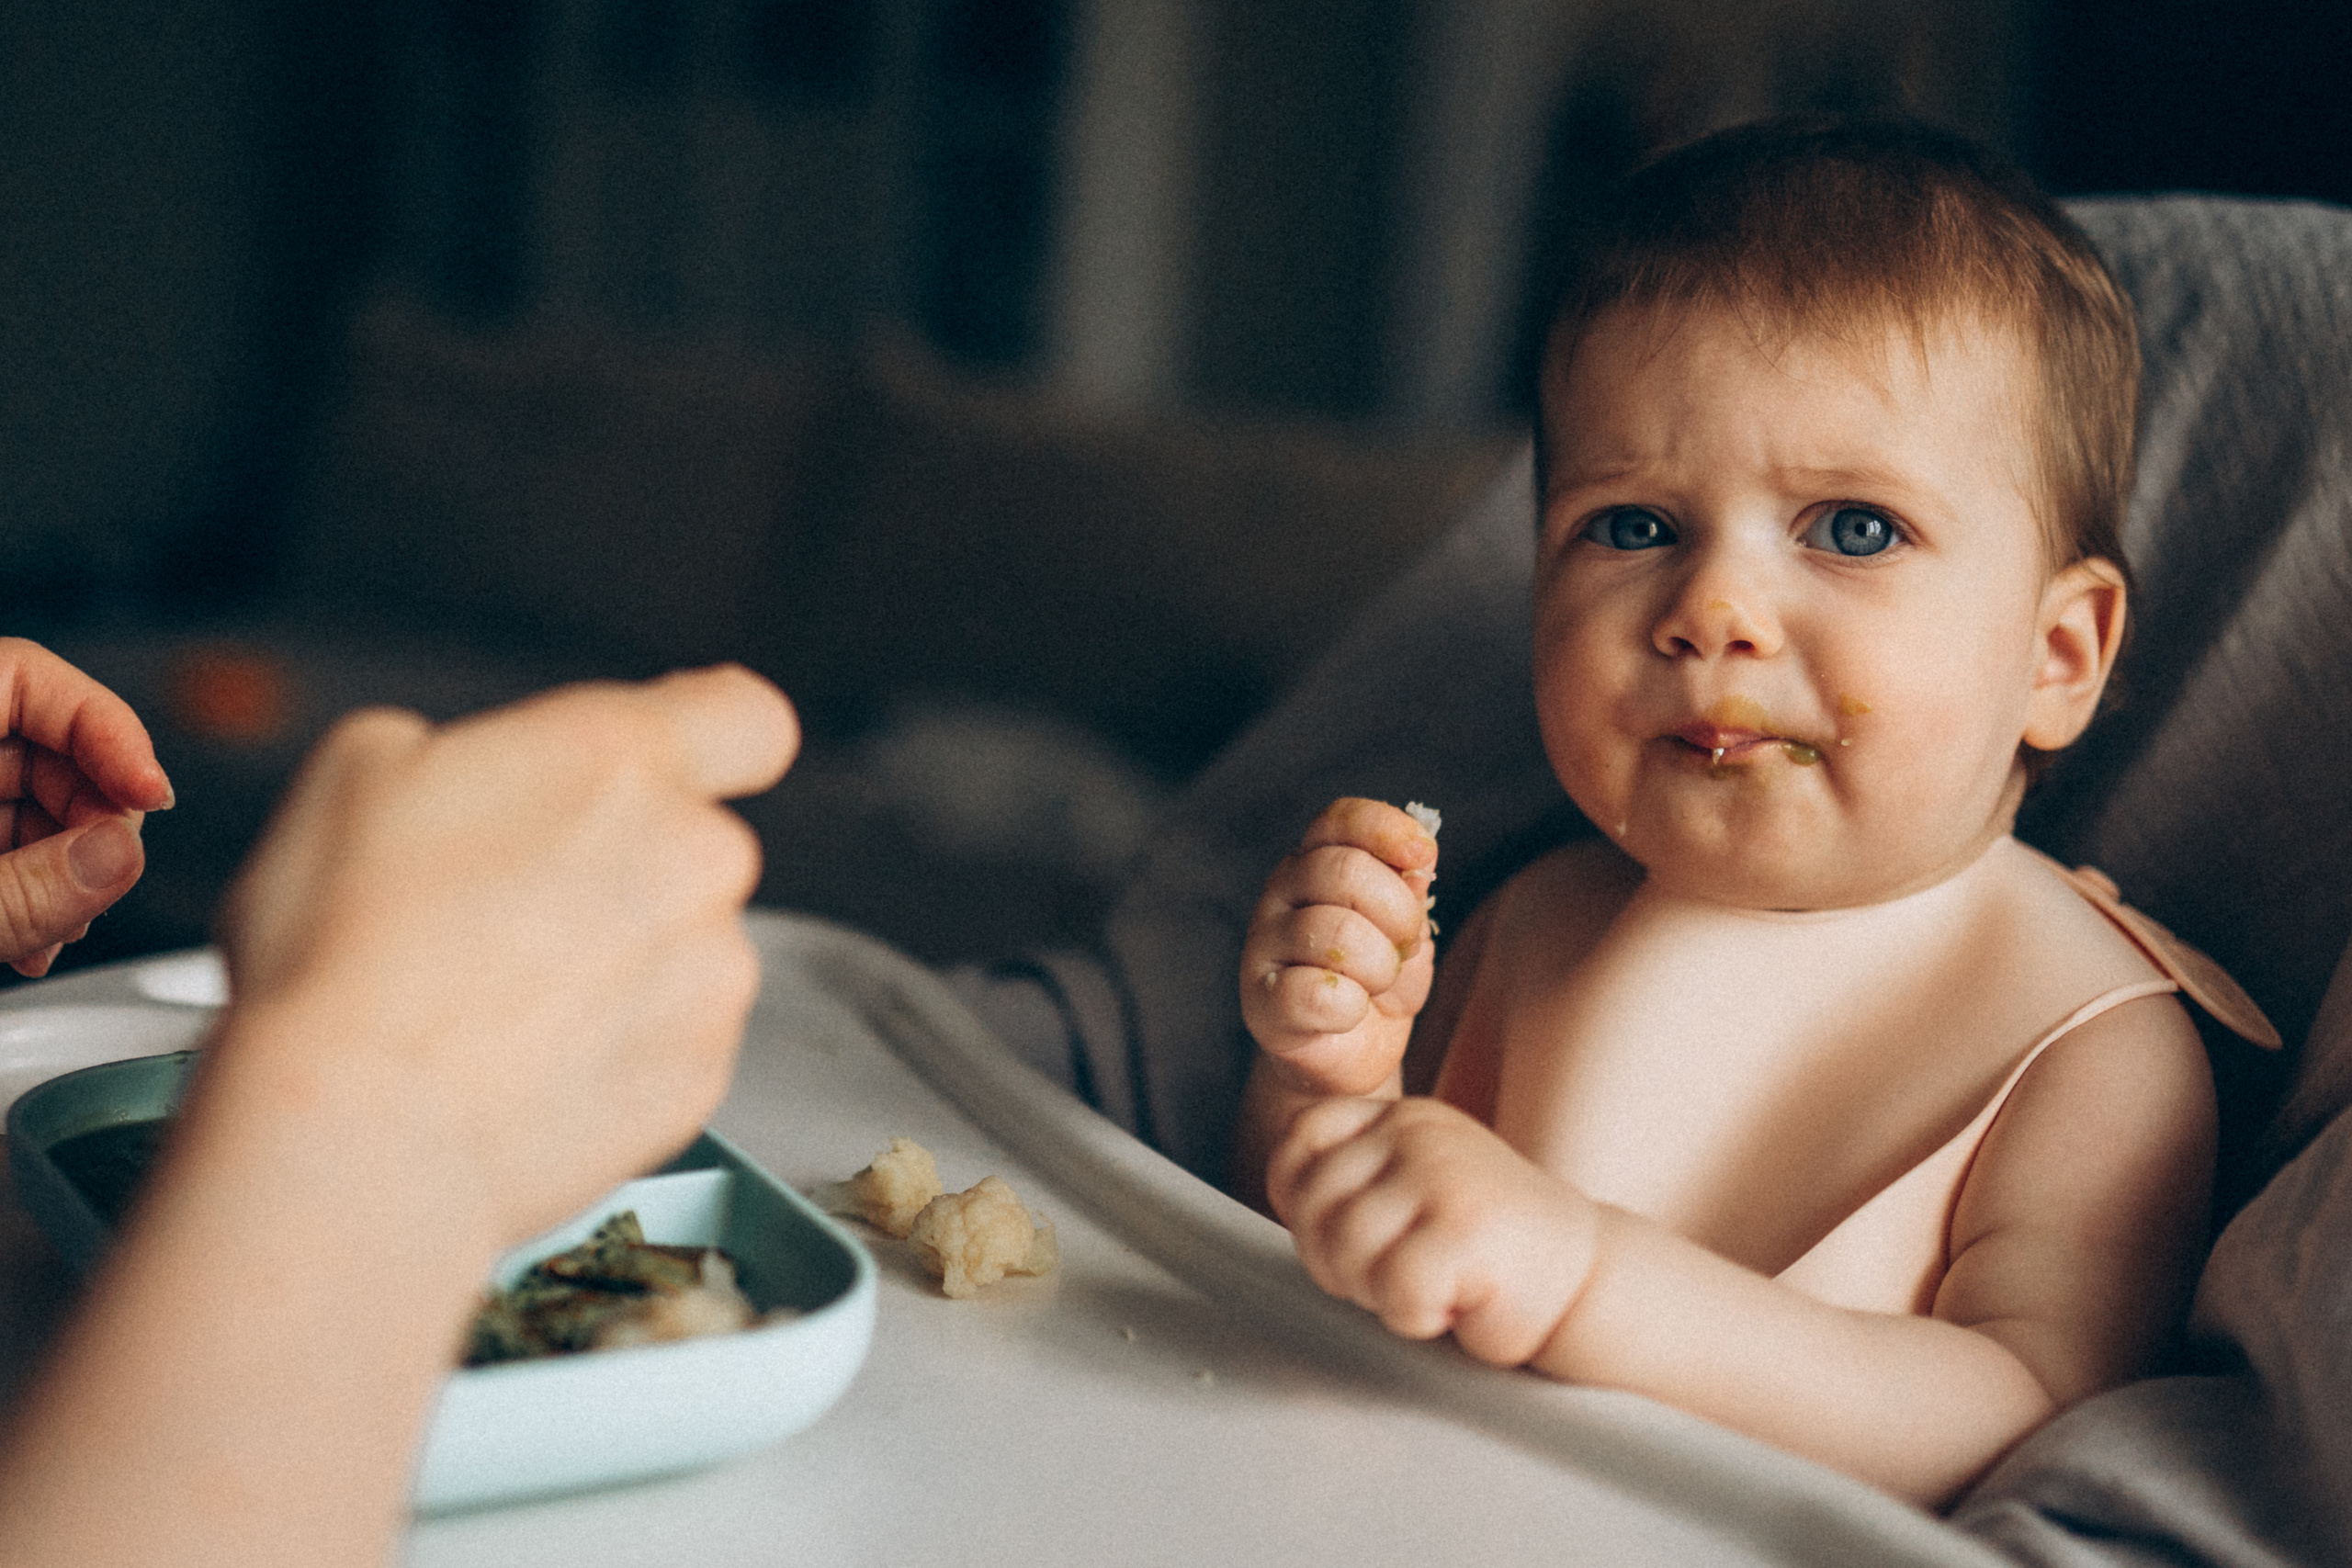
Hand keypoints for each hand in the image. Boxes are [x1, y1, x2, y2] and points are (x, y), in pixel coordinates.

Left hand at [0, 639, 173, 976]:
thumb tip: (120, 856)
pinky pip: (4, 844)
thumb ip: (24, 888)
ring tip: (63, 929)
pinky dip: (33, 888)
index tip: (152, 794)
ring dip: (68, 869)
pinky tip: (37, 936)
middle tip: (107, 880)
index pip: (30, 677)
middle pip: (46, 748)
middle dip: (93, 820)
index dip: (107, 729)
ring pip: (31, 804)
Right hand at [207, 664, 798, 1249]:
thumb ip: (466, 749)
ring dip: (624, 961)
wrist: (356, 1136)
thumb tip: (486, 774)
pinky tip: (529, 1064)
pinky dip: (621, 1047)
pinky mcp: (702, 1074)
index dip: (712, 734)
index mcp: (617, 759)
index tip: (673, 762)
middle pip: (695, 841)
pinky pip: (676, 1040)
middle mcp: (694, 856)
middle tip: (510, 910)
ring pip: (687, 945)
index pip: (746, 718)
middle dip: (625, 866)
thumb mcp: (360, 772)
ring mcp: (711, 973)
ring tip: (504, 1003)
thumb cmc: (343, 956)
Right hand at [1239, 798, 1437, 1096]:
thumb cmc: (1377, 981)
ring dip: (1380, 967)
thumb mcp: (1407, 932)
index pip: (1340, 820)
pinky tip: (1349, 1014)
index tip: (1423, 857)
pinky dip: (1352, 1008)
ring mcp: (1264, 946)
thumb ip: (1410, 895)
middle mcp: (1281, 892)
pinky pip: (1317, 994)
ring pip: (1337, 933)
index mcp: (1315, 861)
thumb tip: (1417, 865)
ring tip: (1377, 986)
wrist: (1349, 1054)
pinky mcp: (1261, 1004)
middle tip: (1405, 946)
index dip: (1387, 829)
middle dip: (1397, 911)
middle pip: (1344, 871)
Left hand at [1267, 1096, 1598, 1367]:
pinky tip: (1455, 1303)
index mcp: (1402, 1117)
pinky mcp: (1464, 1227)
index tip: (1340, 1236)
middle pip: (1314, 1203)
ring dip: (1378, 1292)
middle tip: (1394, 1277)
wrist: (1587, 1280)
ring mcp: (1441, 1174)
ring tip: (1429, 1287)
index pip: (1302, 1138)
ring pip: (1346, 1248)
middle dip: (1337, 1261)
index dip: (1299, 1199)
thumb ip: (1353, 1184)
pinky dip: (1417, 1315)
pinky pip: (1394, 1288)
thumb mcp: (1414, 1190)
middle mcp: (1418, 1134)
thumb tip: (1285, 1199)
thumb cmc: (1487, 1250)